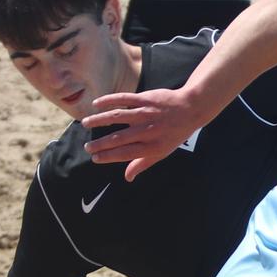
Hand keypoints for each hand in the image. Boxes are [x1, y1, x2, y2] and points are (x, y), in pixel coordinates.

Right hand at [83, 85, 205, 180]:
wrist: (191, 109)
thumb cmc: (174, 134)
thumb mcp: (162, 152)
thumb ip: (142, 164)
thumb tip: (127, 178)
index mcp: (153, 146)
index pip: (127, 154)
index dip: (109, 157)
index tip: (95, 158)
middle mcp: (149, 131)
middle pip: (120, 138)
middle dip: (101, 143)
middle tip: (87, 147)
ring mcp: (147, 113)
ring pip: (119, 116)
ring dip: (100, 120)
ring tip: (85, 123)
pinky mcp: (146, 98)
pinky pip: (124, 99)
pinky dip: (109, 100)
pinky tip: (96, 104)